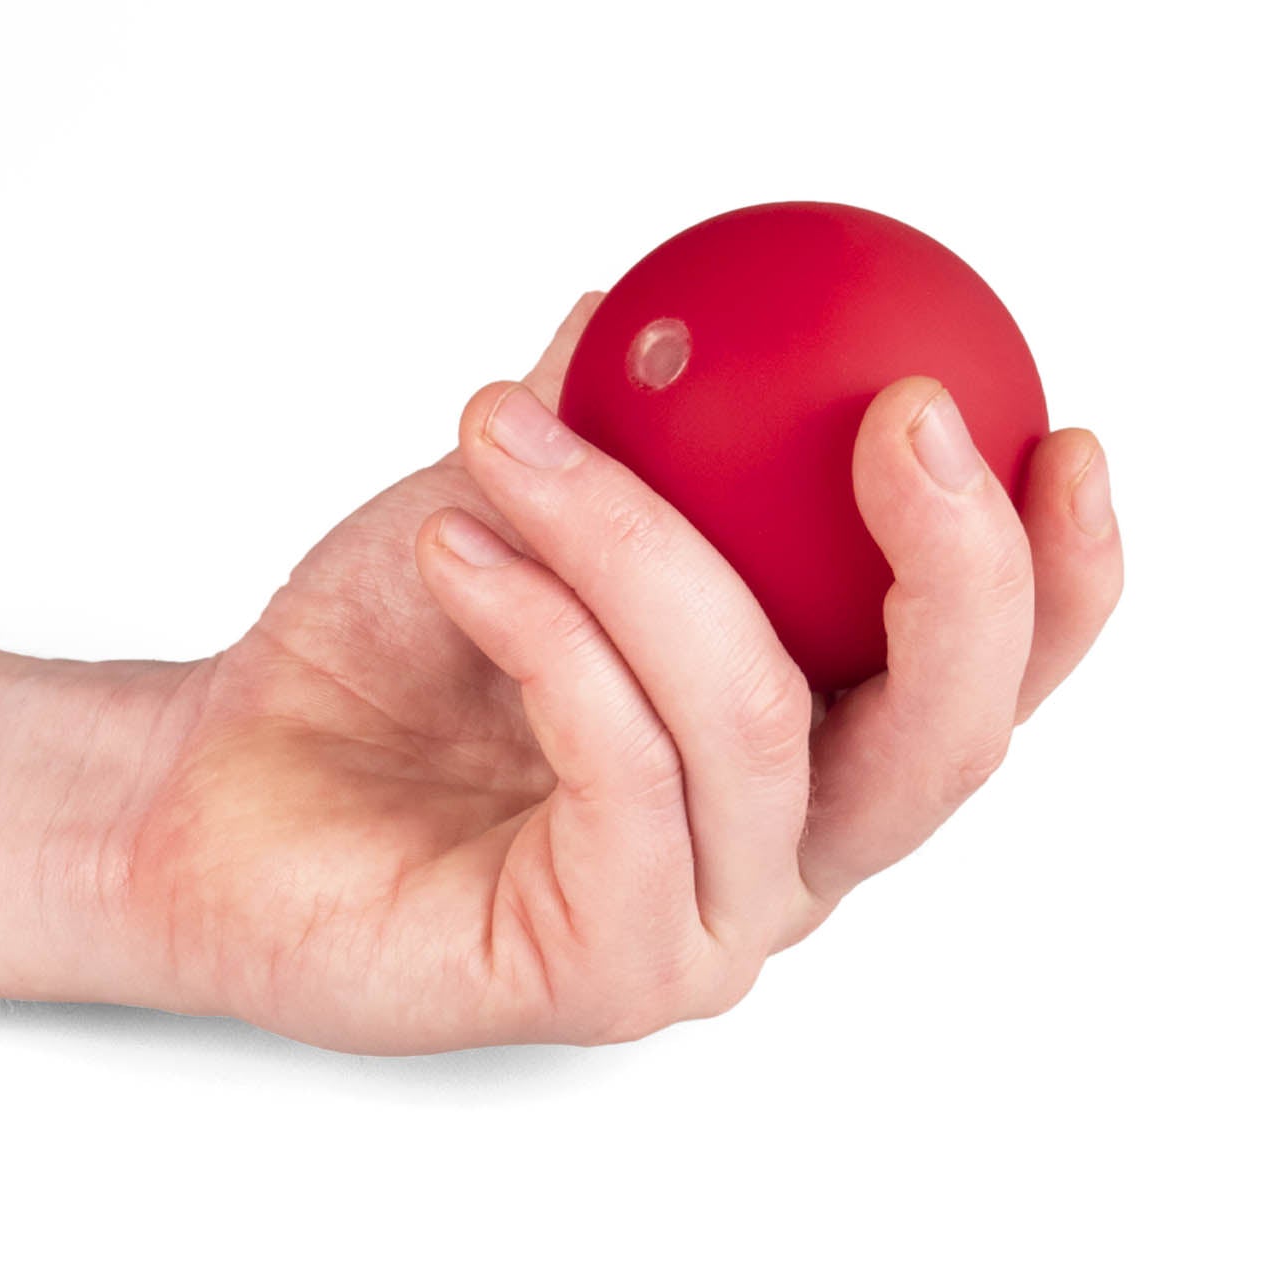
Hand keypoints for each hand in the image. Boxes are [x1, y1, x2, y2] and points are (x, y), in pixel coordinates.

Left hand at [124, 293, 1123, 1052]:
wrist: (217, 782)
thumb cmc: (377, 656)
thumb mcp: (509, 504)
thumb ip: (607, 426)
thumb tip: (648, 301)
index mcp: (805, 742)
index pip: (982, 676)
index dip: (1058, 571)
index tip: (1054, 425)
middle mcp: (784, 847)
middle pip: (949, 733)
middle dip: (954, 564)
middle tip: (900, 413)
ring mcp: (701, 926)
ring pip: (753, 719)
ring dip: (636, 543)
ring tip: (502, 436)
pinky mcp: (601, 975)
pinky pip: (623, 774)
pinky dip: (548, 627)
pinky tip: (457, 547)